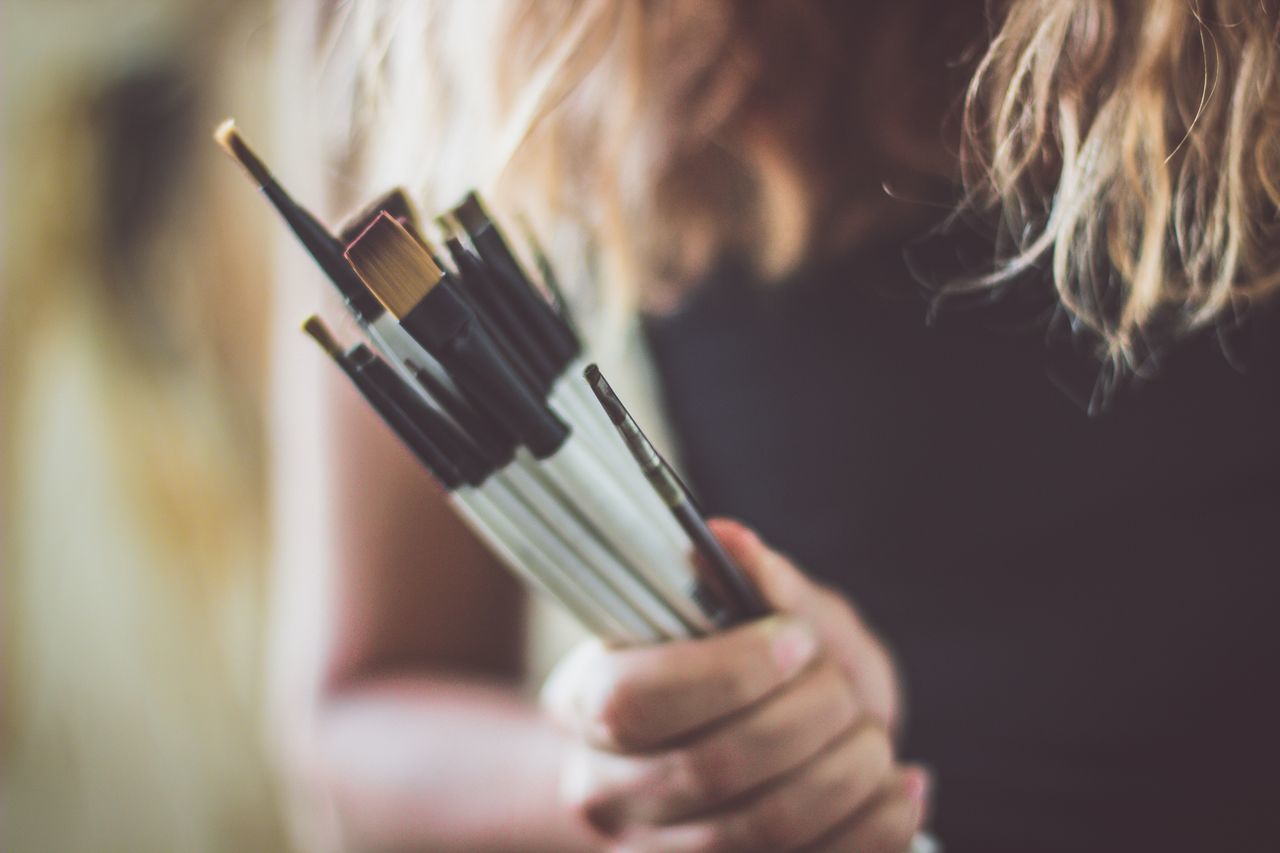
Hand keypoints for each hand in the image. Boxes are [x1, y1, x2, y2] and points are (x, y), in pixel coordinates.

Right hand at [542, 519, 927, 851]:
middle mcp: (609, 794)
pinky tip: (901, 786)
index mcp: (588, 705)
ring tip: (872, 736)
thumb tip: (734, 542)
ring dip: (846, 774)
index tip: (796, 638)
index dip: (728, 671)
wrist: (733, 756)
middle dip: (806, 717)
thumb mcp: (747, 616)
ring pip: (763, 830)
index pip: (636, 701)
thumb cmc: (735, 671)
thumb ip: (750, 584)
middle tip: (841, 688)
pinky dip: (876, 829)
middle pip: (712, 767)